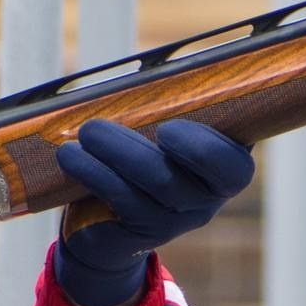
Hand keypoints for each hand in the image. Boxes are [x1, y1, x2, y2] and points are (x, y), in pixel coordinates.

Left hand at [51, 118, 254, 305]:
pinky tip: (72, 157)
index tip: (168, 129)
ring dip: (110, 158)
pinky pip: (122, 204)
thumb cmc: (139, 158)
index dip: (205, 152)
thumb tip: (149, 69)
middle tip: (95, 128)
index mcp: (222, 168)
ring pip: (147, 192)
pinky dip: (94, 175)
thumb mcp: (158, 128)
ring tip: (82, 135)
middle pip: (180, 181)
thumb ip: (165, 105)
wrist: (107, 221)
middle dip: (135, 153)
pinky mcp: (142, 235)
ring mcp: (174, 222)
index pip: (233, 168)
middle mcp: (205, 200)